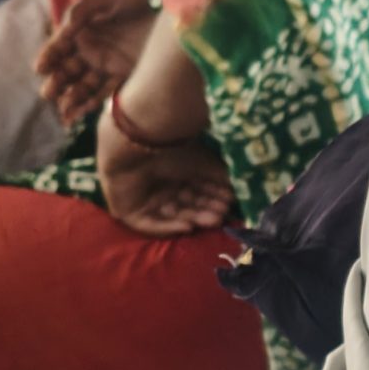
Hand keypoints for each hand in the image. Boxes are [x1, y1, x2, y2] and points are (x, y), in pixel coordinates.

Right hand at [34, 0, 159, 125]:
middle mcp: (90, 50)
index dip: (48, 58)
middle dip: (57, 83)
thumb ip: (82, 10)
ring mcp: (106, 63)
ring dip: (72, 98)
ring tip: (63, 110)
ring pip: (84, 85)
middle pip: (68, 70)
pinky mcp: (124, 74)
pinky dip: (94, 102)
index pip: (59, 48)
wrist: (163, 1)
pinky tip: (82, 113)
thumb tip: (66, 28)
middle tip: (47, 94)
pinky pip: (107, 91)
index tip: (40, 68)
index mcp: (80, 31)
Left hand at [97, 114, 233, 237]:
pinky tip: (187, 226)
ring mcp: (142, 198)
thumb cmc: (172, 149)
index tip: (229, 203)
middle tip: (221, 216)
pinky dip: (169, 226)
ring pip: (170, 215)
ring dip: (192, 218)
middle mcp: (158, 185)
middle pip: (184, 204)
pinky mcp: (128, 210)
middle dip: (204, 210)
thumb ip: (221, 177)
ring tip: (210, 220)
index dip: (212, 198)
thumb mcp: (204, 163)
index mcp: (173, 171)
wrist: (136, 142)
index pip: (195, 190)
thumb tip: (240, 190)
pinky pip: (150, 224)